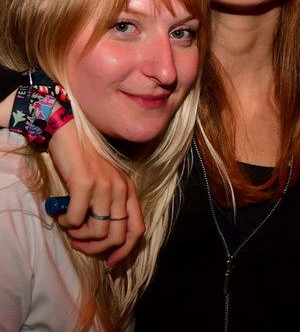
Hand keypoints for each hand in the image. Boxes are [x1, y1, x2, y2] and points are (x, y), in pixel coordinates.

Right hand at [48, 120, 144, 266]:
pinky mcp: (85, 184)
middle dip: (96, 248)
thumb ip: (111, 207)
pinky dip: (67, 223)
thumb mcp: (106, 185)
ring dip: (79, 235)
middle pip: (117, 236)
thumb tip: (104, 240)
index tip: (110, 262)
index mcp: (129, 191)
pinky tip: (62, 214)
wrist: (71, 136)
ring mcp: (105, 186)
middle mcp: (121, 189)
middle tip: (79, 241)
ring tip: (70, 224)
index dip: (125, 251)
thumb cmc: (86, 165)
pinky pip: (76, 219)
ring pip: (97, 231)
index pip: (137, 229)